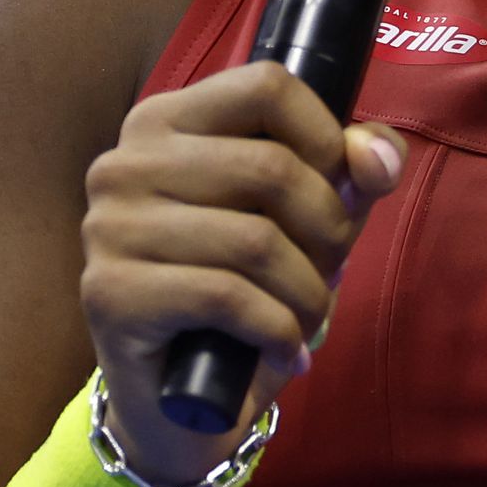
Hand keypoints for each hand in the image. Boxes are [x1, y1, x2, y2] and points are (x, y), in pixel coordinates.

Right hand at [77, 60, 407, 485]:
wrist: (175, 400)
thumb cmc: (243, 290)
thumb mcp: (308, 218)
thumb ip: (352, 170)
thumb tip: (378, 159)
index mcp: (166, 120)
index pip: (266, 86)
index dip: (327, 138)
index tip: (345, 190)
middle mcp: (125, 162)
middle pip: (271, 167)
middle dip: (328, 229)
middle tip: (333, 270)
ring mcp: (109, 227)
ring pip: (254, 240)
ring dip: (308, 291)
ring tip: (312, 316)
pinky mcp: (109, 293)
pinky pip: (226, 297)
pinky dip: (279, 329)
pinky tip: (287, 350)